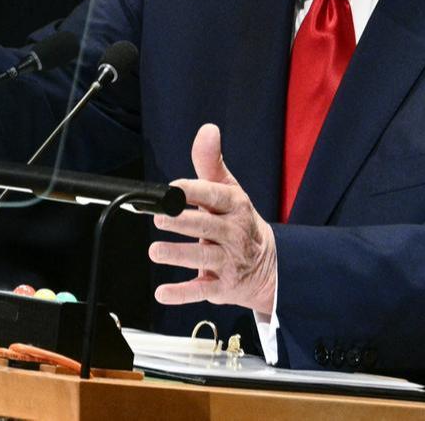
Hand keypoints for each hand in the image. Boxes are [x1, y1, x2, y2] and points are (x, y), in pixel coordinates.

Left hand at [149, 123, 277, 314]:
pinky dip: (181, 293)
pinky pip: (200, 290)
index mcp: (235, 206)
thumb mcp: (228, 189)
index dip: (194, 191)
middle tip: (159, 218)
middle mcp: (233, 233)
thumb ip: (211, 162)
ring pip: (202, 258)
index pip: (214, 195)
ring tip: (155, 251)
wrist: (269, 264)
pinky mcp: (221, 286)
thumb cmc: (239, 220)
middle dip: (182, 223)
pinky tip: (162, 292)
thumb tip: (207, 130)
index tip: (174, 188)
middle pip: (205, 227)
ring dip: (177, 255)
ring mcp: (228, 261)